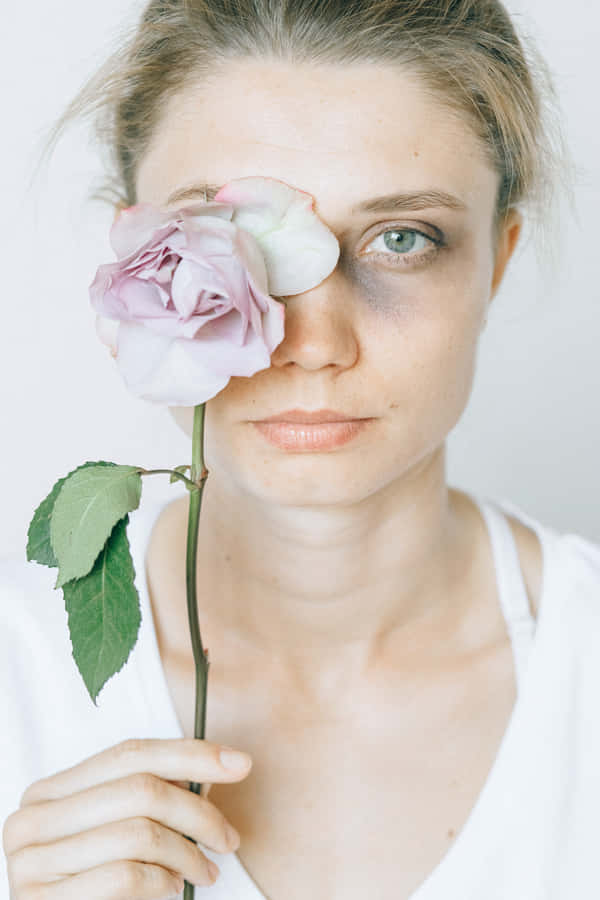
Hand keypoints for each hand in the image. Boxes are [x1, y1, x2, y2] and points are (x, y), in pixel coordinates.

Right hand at [2, 737, 252, 898]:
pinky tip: (171, 888)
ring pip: (139, 834)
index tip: (240, 763)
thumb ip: (148, 799)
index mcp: (49, 792)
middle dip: (199, 813)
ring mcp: (30, 861)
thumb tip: (221, 765)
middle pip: (141, 790)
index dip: (190, 754)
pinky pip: (126, 876)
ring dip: (187, 855)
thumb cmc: (92, 884)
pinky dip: (162, 882)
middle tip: (229, 839)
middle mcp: (32, 819)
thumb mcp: (114, 832)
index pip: (130, 754)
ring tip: (202, 871)